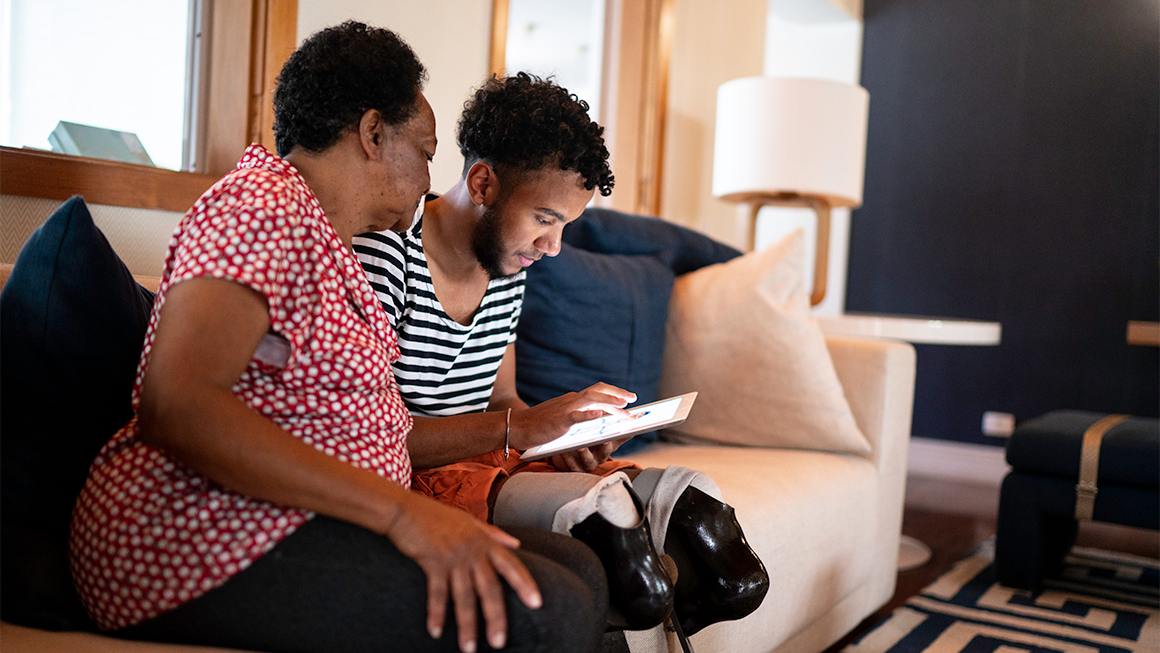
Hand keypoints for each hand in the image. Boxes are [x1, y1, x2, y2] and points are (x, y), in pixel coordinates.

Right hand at [384, 493, 541, 652]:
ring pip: (464, 596)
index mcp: (485, 541)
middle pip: (489, 588)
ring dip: (467, 625)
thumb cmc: (438, 516)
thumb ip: (494, 534)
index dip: (525, 584)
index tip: (536, 603)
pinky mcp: (432, 562)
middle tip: (499, 642)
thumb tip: (517, 544)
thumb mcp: (470, 521)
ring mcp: (453, 556)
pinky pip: (437, 593)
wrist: (405, 510)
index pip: (511, 565)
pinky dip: (436, 613)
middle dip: (495, 617)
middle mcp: (473, 550)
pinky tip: (436, 631)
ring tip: (469, 648)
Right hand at [510, 383, 636, 449]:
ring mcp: (565, 409)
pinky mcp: (559, 421)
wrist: (516, 427)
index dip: (613, 392)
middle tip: (632, 399)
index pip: (596, 391)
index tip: (627, 397)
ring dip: (609, 403)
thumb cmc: (538, 425)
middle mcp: (570, 400)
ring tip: (624, 408)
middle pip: (598, 391)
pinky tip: (599, 416)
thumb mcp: (561, 416)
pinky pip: (575, 415)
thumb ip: (577, 415)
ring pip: (591, 400)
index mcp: (572, 400)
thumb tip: (597, 417)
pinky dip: (588, 414)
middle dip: (617, 394)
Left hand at [549, 437, 629, 471]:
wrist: (573, 454)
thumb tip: (635, 421)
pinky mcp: (573, 467)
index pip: (612, 445)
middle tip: (602, 440)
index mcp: (606, 450)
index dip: (613, 440)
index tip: (612, 434)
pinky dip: (567, 456)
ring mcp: (585, 464)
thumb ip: (617, 433)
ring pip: (587, 459)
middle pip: (604, 454)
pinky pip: (570, 464)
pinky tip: (564, 448)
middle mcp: (598, 458)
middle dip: (603, 447)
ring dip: (584, 452)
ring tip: (581, 444)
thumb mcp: (605, 440)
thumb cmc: (591, 445)